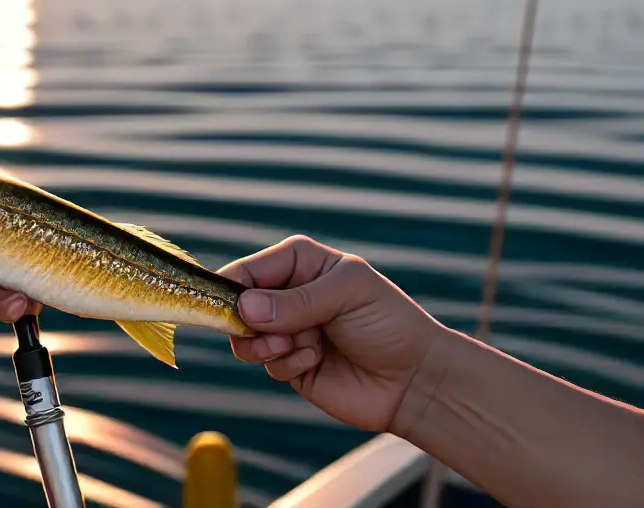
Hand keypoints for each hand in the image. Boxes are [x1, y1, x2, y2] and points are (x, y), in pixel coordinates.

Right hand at [218, 235, 447, 432]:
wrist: (413, 380)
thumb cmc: (389, 323)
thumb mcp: (348, 295)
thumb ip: (297, 301)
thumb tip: (245, 307)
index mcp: (300, 263)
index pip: (248, 269)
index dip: (231, 288)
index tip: (230, 308)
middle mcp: (288, 294)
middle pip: (236, 305)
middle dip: (249, 322)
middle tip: (274, 333)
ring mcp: (286, 330)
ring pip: (243, 338)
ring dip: (266, 345)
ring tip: (299, 347)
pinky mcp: (288, 363)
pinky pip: (266, 364)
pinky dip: (286, 364)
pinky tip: (315, 361)